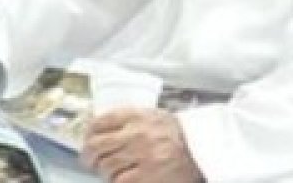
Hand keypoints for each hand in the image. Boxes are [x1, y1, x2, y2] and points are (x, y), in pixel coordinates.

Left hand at [82, 109, 202, 182]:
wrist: (204, 153)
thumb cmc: (178, 137)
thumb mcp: (156, 118)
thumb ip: (131, 120)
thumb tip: (97, 130)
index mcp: (141, 115)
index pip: (101, 121)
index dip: (89, 133)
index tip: (88, 139)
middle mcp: (139, 133)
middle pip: (95, 146)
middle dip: (89, 157)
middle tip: (91, 161)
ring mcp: (142, 156)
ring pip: (105, 167)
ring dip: (107, 171)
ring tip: (119, 169)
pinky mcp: (145, 176)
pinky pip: (118, 182)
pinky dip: (120, 181)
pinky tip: (130, 176)